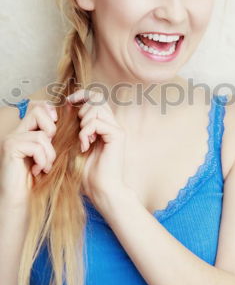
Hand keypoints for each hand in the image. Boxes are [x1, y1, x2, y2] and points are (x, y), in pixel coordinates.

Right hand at [0, 100, 56, 207]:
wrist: (21, 201)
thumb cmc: (38, 180)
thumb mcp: (50, 155)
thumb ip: (54, 138)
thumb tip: (71, 118)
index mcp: (25, 131)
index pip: (38, 106)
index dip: (51, 112)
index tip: (56, 132)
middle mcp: (16, 132)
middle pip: (39, 111)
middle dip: (52, 131)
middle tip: (49, 152)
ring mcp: (11, 139)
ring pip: (41, 134)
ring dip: (49, 154)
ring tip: (45, 167)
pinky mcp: (10, 148)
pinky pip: (36, 145)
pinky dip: (42, 159)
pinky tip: (39, 170)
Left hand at [67, 89, 130, 212]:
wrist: (100, 189)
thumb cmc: (87, 171)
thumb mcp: (75, 142)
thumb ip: (74, 124)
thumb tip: (68, 104)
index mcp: (103, 124)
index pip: (96, 97)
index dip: (81, 94)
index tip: (68, 102)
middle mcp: (112, 123)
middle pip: (97, 98)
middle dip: (81, 108)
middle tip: (78, 128)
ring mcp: (116, 129)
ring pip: (97, 108)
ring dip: (83, 122)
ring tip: (82, 139)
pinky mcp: (117, 135)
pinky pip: (97, 122)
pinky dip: (86, 132)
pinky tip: (85, 145)